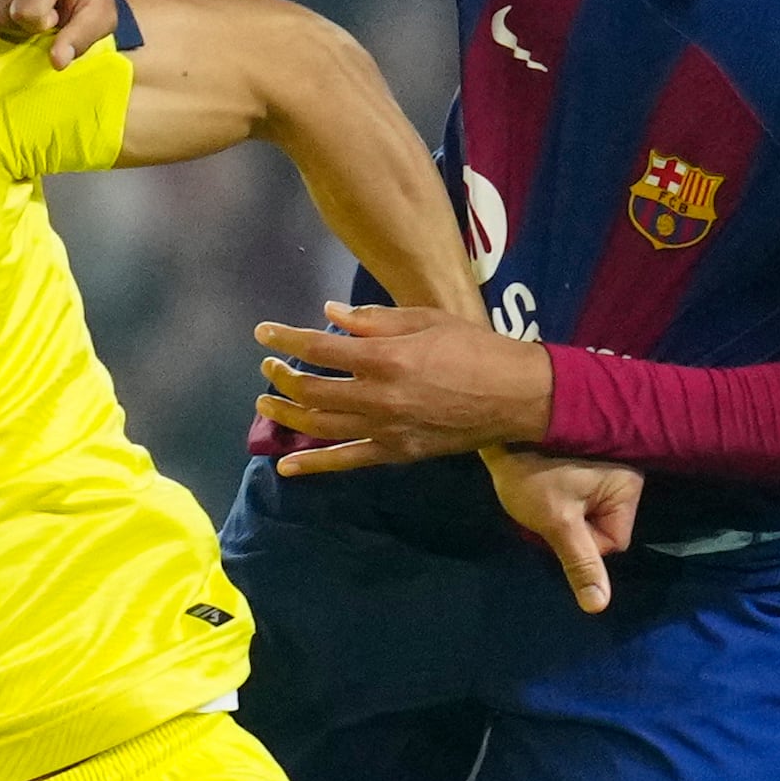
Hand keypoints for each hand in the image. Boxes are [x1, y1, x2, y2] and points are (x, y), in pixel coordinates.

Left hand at [251, 299, 553, 465]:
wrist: (516, 395)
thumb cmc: (474, 348)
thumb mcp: (425, 320)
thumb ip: (373, 320)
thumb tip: (330, 315)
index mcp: (384, 359)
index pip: (318, 349)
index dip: (285, 340)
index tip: (263, 334)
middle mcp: (377, 397)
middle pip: (311, 390)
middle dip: (281, 376)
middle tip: (268, 365)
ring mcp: (384, 430)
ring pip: (320, 426)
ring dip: (287, 414)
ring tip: (266, 402)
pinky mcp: (395, 453)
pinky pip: (346, 461)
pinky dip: (313, 464)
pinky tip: (286, 466)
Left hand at [484, 447, 637, 613]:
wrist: (502, 428)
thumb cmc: (533, 473)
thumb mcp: (557, 522)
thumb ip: (581, 563)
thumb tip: (599, 607)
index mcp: (629, 486)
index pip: (613, 541)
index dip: (582, 542)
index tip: (557, 523)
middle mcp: (624, 474)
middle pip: (601, 528)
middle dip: (571, 528)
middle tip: (546, 509)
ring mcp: (604, 467)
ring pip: (586, 515)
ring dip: (561, 516)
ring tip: (540, 496)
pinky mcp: (583, 463)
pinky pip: (578, 498)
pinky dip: (558, 501)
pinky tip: (540, 488)